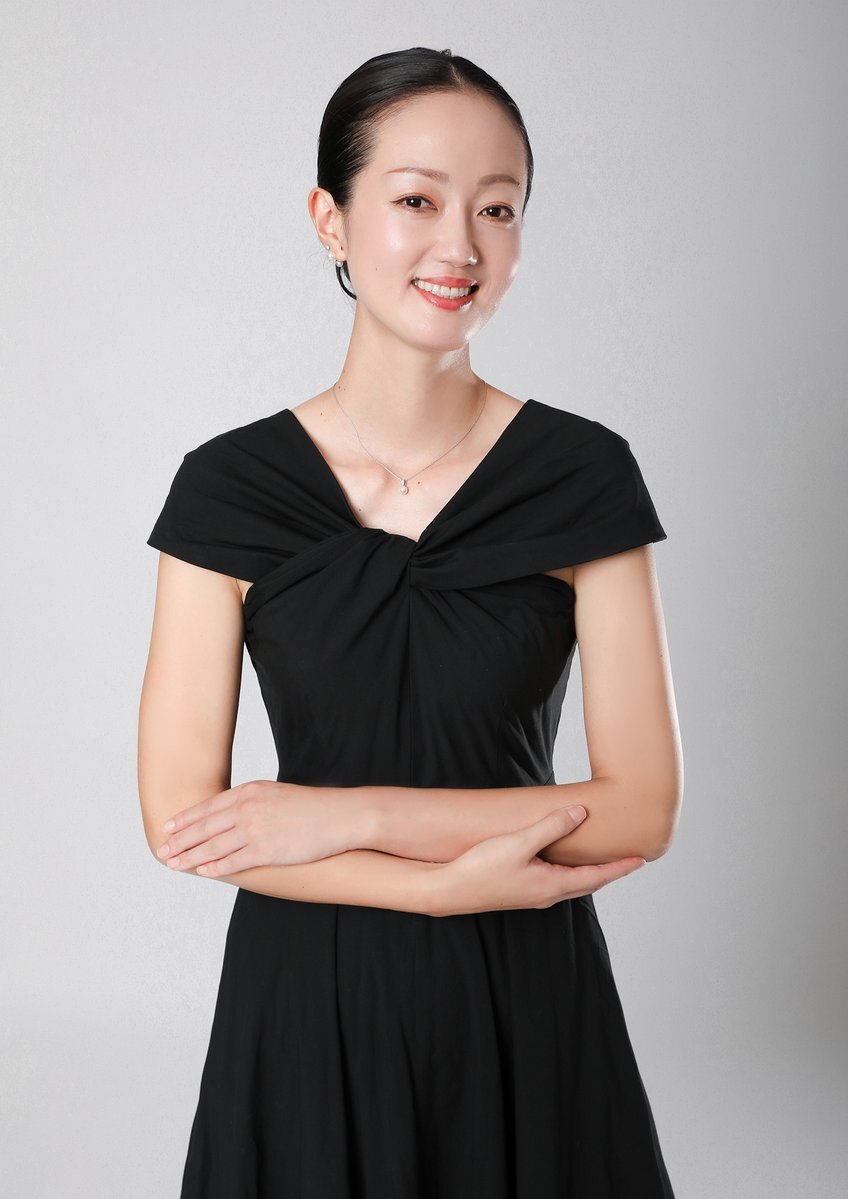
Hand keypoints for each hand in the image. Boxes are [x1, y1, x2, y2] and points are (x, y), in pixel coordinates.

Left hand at [155, 780, 359, 876]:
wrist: (340, 816)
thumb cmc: (313, 807)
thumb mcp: (276, 794)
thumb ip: (252, 802)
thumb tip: (232, 814)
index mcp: (249, 791)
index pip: (209, 806)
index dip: (186, 819)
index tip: (168, 827)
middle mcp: (248, 808)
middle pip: (204, 827)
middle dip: (180, 840)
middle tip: (162, 850)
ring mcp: (255, 829)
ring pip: (212, 845)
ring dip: (189, 857)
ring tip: (174, 864)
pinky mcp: (266, 850)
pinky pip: (233, 861)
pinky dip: (215, 867)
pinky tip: (202, 871)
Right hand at [431, 806, 646, 916]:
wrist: (448, 890)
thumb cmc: (481, 868)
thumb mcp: (519, 843)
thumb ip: (551, 827)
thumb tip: (580, 814)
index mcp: (553, 885)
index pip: (597, 876)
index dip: (620, 867)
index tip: (640, 860)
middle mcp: (547, 894)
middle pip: (588, 882)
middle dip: (609, 871)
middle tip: (629, 860)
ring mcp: (532, 894)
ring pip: (571, 883)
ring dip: (590, 872)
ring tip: (602, 860)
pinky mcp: (519, 890)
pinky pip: (555, 882)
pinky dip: (570, 872)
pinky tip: (562, 862)